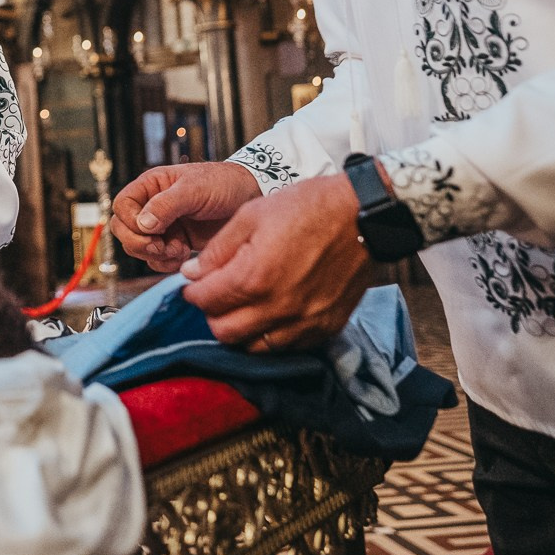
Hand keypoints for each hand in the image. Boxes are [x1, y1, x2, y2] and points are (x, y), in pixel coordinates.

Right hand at [109, 161, 260, 272]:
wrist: (251, 198)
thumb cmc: (224, 184)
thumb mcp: (195, 189)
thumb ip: (166, 205)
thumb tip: (142, 224)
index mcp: (151, 186)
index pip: (122, 206)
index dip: (131, 222)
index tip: (152, 230)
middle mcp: (153, 206)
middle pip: (124, 230)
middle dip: (140, 243)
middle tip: (162, 247)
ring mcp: (164, 226)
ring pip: (139, 248)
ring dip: (155, 255)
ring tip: (179, 251)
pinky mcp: (176, 243)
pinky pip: (157, 259)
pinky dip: (165, 263)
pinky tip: (184, 257)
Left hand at [180, 171, 374, 351]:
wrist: (363, 215)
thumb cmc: (308, 207)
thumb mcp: (252, 215)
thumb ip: (217, 250)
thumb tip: (192, 273)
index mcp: (254, 276)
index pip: (206, 301)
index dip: (193, 293)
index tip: (194, 285)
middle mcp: (278, 307)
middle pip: (225, 333)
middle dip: (213, 314)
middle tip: (216, 296)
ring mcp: (304, 322)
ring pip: (254, 347)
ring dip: (241, 330)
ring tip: (243, 307)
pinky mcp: (326, 328)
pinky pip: (287, 347)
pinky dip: (271, 335)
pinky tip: (270, 314)